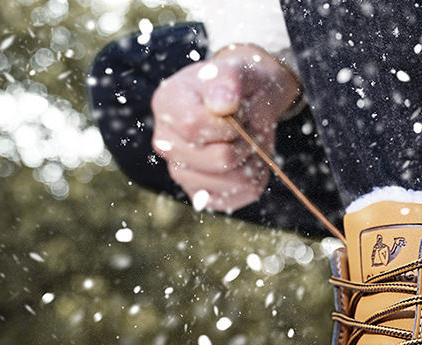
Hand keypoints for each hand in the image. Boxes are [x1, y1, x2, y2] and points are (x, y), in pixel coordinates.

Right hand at [151, 44, 301, 212]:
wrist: (243, 105)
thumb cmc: (237, 86)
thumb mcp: (237, 71)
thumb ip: (228, 80)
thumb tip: (223, 104)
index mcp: (166, 105)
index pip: (194, 127)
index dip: (228, 124)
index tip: (237, 111)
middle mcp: (166, 143)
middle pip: (219, 159)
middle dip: (246, 142)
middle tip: (246, 126)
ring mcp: (181, 173)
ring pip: (235, 181)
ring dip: (254, 160)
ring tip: (247, 141)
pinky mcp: (202, 195)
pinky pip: (240, 196)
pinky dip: (255, 178)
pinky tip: (247, 160)